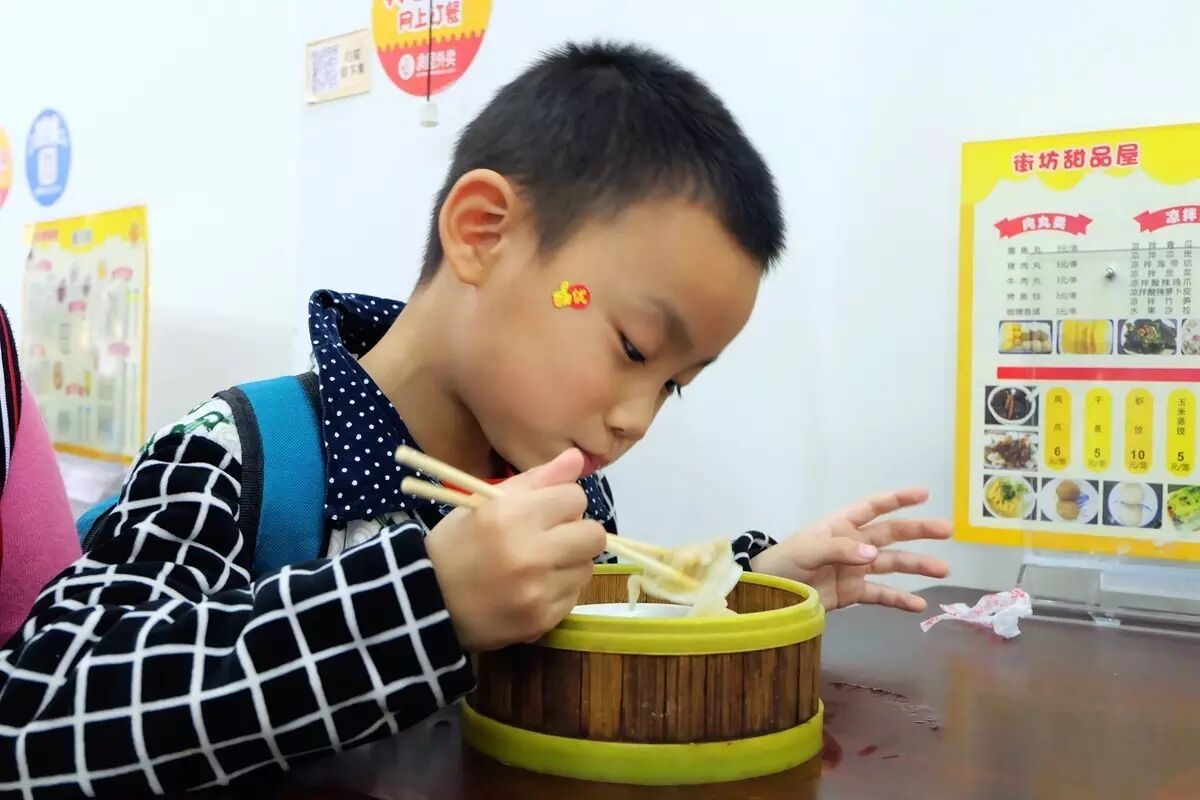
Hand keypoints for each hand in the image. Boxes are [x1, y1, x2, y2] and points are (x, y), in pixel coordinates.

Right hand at [425, 448, 605, 650]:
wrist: (427, 602)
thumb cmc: (456, 544)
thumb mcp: (485, 502)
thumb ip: (536, 479)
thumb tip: (577, 459)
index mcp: (512, 516)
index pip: (576, 498)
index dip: (562, 502)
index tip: (545, 510)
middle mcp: (530, 554)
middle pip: (594, 535)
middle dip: (577, 532)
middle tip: (552, 537)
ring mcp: (538, 592)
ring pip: (586, 568)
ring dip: (569, 563)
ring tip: (537, 564)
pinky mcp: (541, 621)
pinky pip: (572, 597)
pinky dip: (557, 590)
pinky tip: (530, 588)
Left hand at [749, 488, 949, 611]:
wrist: (768, 592)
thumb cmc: (784, 562)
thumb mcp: (806, 550)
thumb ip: (839, 549)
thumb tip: (873, 554)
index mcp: (841, 525)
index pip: (873, 507)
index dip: (897, 499)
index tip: (923, 494)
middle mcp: (854, 544)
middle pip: (891, 534)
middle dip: (918, 530)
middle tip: (947, 530)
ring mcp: (856, 568)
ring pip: (893, 564)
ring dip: (917, 565)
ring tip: (943, 570)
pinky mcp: (853, 592)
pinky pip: (881, 594)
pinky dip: (899, 599)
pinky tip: (919, 605)